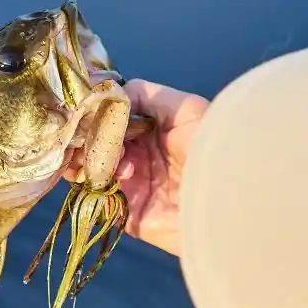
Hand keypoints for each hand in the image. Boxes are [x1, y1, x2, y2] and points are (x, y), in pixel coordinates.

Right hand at [66, 79, 209, 255]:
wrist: (226, 198)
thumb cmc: (208, 146)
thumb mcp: (184, 108)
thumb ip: (146, 95)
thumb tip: (110, 94)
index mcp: (154, 133)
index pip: (115, 121)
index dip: (96, 115)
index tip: (82, 109)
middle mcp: (140, 158)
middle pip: (100, 145)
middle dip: (88, 136)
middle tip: (82, 133)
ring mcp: (132, 187)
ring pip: (93, 169)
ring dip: (85, 157)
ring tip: (89, 151)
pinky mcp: (126, 212)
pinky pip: (96, 197)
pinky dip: (85, 183)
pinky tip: (87, 168)